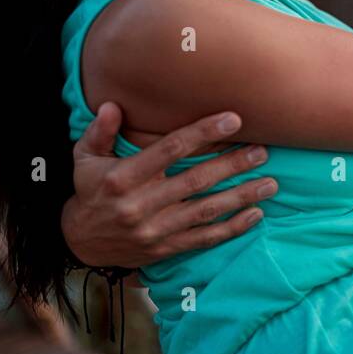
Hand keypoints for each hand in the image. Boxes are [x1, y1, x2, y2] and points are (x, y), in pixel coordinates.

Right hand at [61, 103, 278, 278]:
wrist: (80, 242)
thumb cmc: (89, 191)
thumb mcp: (84, 158)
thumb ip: (99, 132)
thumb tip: (113, 105)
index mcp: (123, 177)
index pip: (169, 150)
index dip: (203, 133)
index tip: (233, 119)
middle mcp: (141, 204)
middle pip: (196, 180)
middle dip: (233, 165)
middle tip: (263, 151)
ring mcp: (155, 230)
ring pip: (206, 211)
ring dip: (242, 196)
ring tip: (271, 183)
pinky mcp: (166, 248)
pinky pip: (205, 239)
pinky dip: (233, 228)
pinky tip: (256, 215)